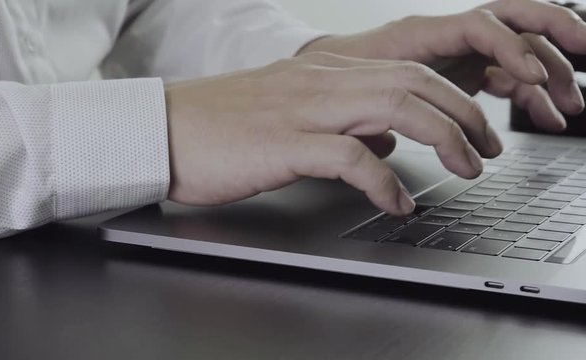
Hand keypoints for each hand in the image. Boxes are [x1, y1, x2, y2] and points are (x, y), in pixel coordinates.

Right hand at [165, 53, 501, 214]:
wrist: (160, 130)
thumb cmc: (216, 126)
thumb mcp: (286, 112)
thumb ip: (338, 120)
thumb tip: (383, 144)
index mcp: (320, 71)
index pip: (404, 69)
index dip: (450, 94)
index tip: (472, 124)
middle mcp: (319, 81)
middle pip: (414, 82)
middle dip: (463, 114)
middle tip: (488, 147)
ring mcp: (302, 109)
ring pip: (396, 107)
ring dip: (444, 138)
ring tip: (467, 168)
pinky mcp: (284, 143)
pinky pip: (352, 157)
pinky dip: (386, 182)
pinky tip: (399, 202)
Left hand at [299, 0, 585, 132]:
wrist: (313, 75)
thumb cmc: (327, 76)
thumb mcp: (344, 94)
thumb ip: (369, 116)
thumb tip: (385, 145)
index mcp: (419, 35)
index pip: (481, 25)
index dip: (512, 47)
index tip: (533, 77)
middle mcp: (444, 38)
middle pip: (516, 22)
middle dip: (557, 38)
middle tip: (584, 61)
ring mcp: (453, 54)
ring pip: (517, 53)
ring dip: (548, 77)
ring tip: (568, 108)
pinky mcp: (455, 73)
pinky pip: (502, 77)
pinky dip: (524, 95)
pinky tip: (541, 114)